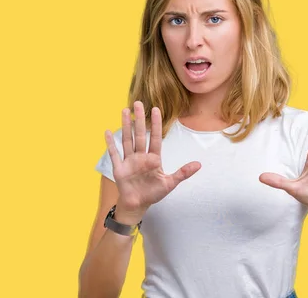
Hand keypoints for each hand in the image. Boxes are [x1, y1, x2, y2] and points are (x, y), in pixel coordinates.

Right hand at [105, 101, 200, 222]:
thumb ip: (183, 173)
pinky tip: (108, 131)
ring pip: (127, 140)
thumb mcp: (170, 183)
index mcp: (153, 158)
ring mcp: (129, 161)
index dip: (156, 124)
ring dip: (125, 125)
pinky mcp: (119, 168)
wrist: (137, 205)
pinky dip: (110, 143)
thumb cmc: (153, 193)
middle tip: (138, 103)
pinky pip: (114, 154)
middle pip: (140, 134)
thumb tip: (199, 164)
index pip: (155, 138)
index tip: (156, 109)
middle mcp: (141, 156)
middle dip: (139, 119)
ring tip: (124, 111)